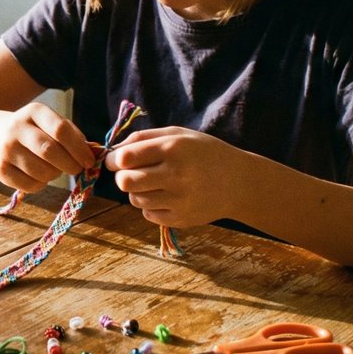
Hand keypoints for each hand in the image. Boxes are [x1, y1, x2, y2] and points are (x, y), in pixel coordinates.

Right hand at [0, 102, 97, 193]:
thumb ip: (72, 135)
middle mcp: (16, 127)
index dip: (79, 148)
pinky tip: (39, 176)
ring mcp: (5, 148)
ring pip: (41, 171)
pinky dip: (40, 185)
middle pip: (50, 151)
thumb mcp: (50, 123)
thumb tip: (92, 152)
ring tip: (54, 170)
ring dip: (54, 175)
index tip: (89, 161)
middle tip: (76, 170)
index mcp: (34, 111)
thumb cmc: (33, 131)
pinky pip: (29, 185)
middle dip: (70, 164)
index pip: (61, 130)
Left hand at [104, 127, 252, 227]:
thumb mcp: (178, 134)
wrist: (239, 182)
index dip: (113, 160)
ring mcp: (180, 200)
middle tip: (130, 173)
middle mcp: (176, 174)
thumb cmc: (203, 153)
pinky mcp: (181, 219)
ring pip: (135, 199)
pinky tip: (166, 196)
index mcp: (173, 148)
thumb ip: (143, 138)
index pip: (126, 157)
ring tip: (155, 183)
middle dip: (122, 177)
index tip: (115, 161)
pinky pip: (148, 214)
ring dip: (137, 191)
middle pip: (126, 182)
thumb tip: (113, 151)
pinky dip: (150, 205)